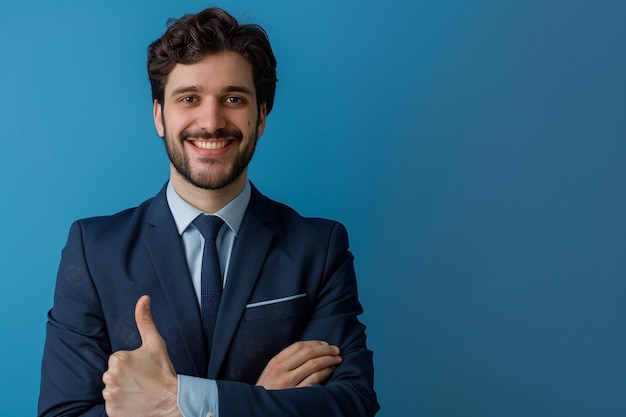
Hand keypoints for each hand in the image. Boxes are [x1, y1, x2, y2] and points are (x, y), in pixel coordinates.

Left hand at [102, 296, 180, 416]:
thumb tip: (143, 298)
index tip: (142, 368)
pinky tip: (134, 401)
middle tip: (142, 380)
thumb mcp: (156, 343)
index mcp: (118, 359)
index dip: (130, 363)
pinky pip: (112, 405)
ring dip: (122, 390)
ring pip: (111, 389)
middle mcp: (110, 377)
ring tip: (138, 391)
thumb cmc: (163, 371)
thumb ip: (145, 319)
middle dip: (124, 376)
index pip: (116, 360)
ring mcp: (111, 396)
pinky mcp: (112, 411)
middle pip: (112, 374)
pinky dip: (121, 404)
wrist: (172, 400)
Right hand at [256, 340, 342, 388]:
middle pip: (307, 353)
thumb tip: (308, 352)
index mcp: (274, 363)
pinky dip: (325, 372)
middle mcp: (281, 371)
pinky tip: (331, 370)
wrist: (260, 410)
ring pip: (313, 364)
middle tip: (336, 350)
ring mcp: (288, 383)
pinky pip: (315, 379)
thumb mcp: (270, 373)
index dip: (315, 343)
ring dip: (328, 360)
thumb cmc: (268, 391)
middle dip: (325, 349)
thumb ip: (284, 362)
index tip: (325, 344)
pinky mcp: (296, 394)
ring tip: (337, 360)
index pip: (298, 346)